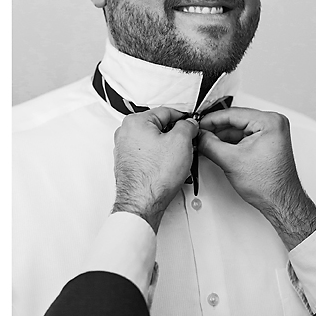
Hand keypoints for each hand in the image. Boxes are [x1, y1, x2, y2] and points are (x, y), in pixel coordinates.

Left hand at [112, 107, 198, 232]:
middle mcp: (125, 133)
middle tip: (186, 144)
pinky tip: (167, 168)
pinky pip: (147, 155)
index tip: (192, 126)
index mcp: (135, 122)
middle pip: (158, 127)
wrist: (142, 203)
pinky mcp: (127, 164)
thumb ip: (187, 126)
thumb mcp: (181, 142)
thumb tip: (189, 124)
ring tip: (177, 160)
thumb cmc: (154, 177)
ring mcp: (124, 150)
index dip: (184, 119)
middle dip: (174, 135)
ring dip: (167, 148)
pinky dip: (158, 159)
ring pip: (153, 142)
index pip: (166, 112)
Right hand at [198, 107, 315, 250]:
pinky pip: (244, 136)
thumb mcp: (231, 160)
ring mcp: (271, 133)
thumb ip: (210, 144)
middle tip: (199, 134)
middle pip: (236, 120)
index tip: (199, 124)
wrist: (279, 201)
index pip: (233, 114)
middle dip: (216, 128)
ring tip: (206, 142)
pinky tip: (217, 147)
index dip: (212, 119)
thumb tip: (200, 136)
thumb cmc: (268, 184)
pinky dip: (230, 142)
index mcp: (270, 122)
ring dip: (222, 136)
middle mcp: (273, 124)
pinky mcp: (266, 142)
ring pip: (238, 129)